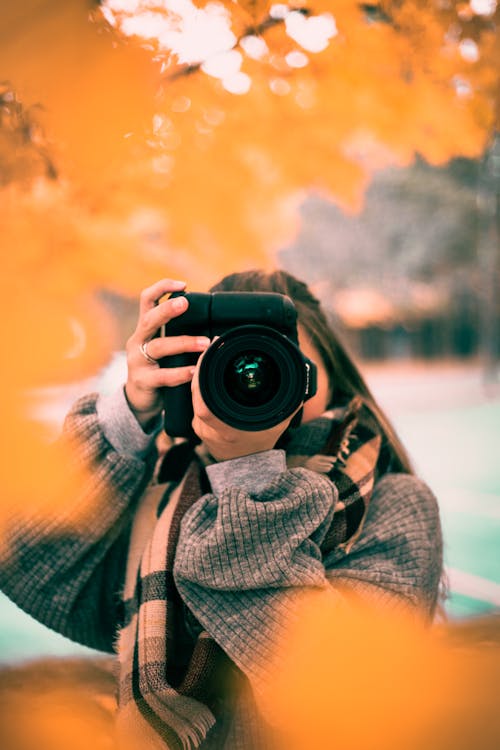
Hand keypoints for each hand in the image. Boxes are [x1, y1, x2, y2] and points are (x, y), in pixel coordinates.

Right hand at [124, 279, 210, 428]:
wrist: (138, 401)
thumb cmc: (157, 368)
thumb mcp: (163, 347)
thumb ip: (177, 334)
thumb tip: (209, 320)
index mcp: (145, 329)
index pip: (147, 300)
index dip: (162, 288)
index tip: (183, 284)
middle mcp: (138, 341)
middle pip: (149, 319)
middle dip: (167, 309)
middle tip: (186, 303)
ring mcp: (137, 361)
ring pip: (159, 347)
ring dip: (184, 342)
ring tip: (205, 343)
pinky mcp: (142, 381)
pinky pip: (162, 376)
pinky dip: (179, 373)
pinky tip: (194, 371)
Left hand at [190, 358, 300, 461]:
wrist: (249, 468)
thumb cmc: (264, 441)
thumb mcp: (279, 420)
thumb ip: (289, 400)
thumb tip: (300, 376)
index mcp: (227, 429)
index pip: (203, 403)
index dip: (201, 377)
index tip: (208, 356)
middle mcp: (210, 430)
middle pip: (195, 395)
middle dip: (201, 371)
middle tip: (210, 352)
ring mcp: (201, 430)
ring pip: (194, 398)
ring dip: (201, 379)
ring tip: (210, 362)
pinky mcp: (198, 429)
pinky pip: (196, 404)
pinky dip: (201, 391)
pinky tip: (208, 379)